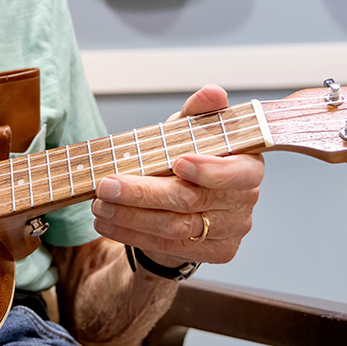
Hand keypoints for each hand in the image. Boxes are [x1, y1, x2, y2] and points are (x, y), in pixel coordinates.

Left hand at [90, 84, 264, 267]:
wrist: (186, 199)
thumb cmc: (188, 156)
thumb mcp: (189, 130)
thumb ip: (198, 111)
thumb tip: (213, 93)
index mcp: (247, 165)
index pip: (236, 173)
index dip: (208, 170)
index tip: (177, 162)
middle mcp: (245, 200)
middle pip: (191, 200)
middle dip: (143, 193)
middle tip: (106, 185)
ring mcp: (232, 230)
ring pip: (175, 227)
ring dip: (130, 216)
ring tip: (99, 204)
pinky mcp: (216, 252)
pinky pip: (169, 246)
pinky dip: (133, 234)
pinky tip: (109, 224)